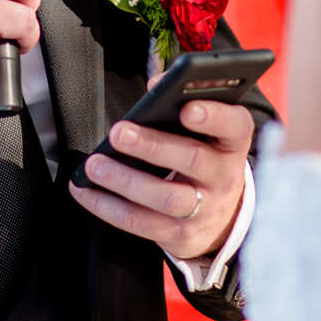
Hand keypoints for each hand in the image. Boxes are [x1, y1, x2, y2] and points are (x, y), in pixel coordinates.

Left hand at [68, 96, 253, 259]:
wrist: (221, 217)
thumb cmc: (205, 159)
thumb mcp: (208, 133)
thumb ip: (185, 104)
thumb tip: (155, 86)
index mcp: (231, 143)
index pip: (234, 126)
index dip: (213, 117)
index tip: (187, 108)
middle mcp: (223, 177)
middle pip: (193, 161)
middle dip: (153, 146)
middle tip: (119, 133)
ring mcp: (204, 210)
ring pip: (164, 197)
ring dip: (124, 180)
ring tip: (95, 165)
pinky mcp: (180, 235)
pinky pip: (141, 223)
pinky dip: (108, 207)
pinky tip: (86, 191)